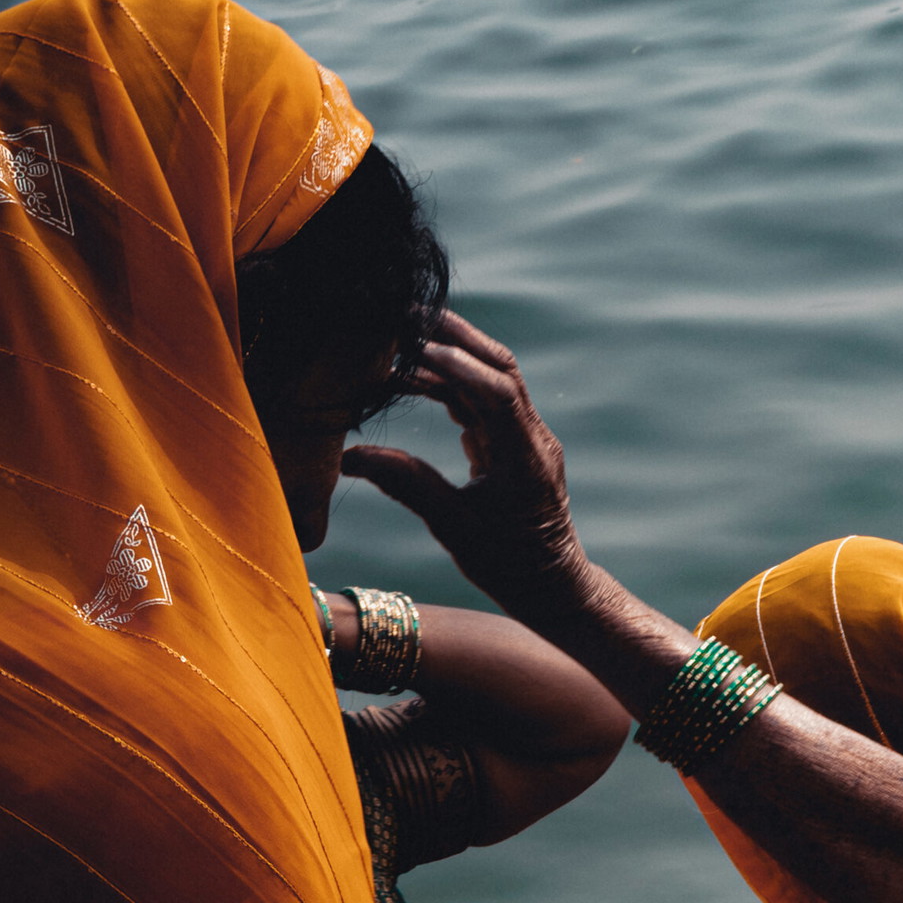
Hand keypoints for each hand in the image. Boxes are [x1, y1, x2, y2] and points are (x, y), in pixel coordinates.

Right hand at [340, 311, 589, 624]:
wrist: (551, 588)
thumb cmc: (509, 566)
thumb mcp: (454, 530)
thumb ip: (407, 486)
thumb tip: (350, 456)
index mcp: (526, 457)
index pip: (498, 392)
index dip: (458, 365)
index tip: (414, 352)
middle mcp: (532, 437)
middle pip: (499, 367)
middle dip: (455, 337)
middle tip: (406, 314)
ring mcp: (524, 437)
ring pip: (488, 379)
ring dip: (446, 358)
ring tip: (397, 344)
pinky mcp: (511, 444)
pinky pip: (479, 401)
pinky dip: (447, 386)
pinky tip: (410, 379)